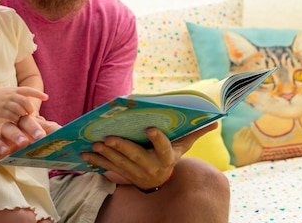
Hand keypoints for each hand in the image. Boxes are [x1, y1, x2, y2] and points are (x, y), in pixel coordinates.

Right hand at [0, 86, 47, 122]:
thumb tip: (37, 113)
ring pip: (18, 109)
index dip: (38, 94)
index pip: (29, 90)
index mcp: (16, 90)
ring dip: (23, 114)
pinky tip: (16, 120)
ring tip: (23, 116)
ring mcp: (5, 102)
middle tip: (30, 113)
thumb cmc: (6, 97)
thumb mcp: (15, 94)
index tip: (46, 97)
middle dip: (29, 109)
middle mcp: (11, 95)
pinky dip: (16, 119)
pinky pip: (11, 116)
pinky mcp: (0, 110)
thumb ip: (24, 100)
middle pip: (24, 101)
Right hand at [0, 114, 60, 162]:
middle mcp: (16, 124)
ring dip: (16, 135)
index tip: (60, 133)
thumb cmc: (15, 141)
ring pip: (8, 128)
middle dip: (33, 127)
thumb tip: (63, 150)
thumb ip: (44, 144)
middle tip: (41, 136)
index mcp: (28, 124)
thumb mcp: (29, 143)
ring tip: (23, 143)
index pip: (41, 123)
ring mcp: (3, 131)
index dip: (50, 128)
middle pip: (25, 121)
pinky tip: (4, 151)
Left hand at [81, 123, 216, 189]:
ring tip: (94, 144)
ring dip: (105, 154)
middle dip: (121, 147)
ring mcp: (136, 173)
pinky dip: (96, 161)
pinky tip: (85, 153)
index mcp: (167, 157)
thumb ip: (196, 132)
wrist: (159, 181)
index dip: (158, 139)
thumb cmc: (171, 155)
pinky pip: (108, 168)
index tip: (150, 128)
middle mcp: (151, 167)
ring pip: (119, 163)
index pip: (164, 148)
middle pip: (135, 157)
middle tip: (108, 137)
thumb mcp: (185, 145)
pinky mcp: (123, 175)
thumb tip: (216, 121)